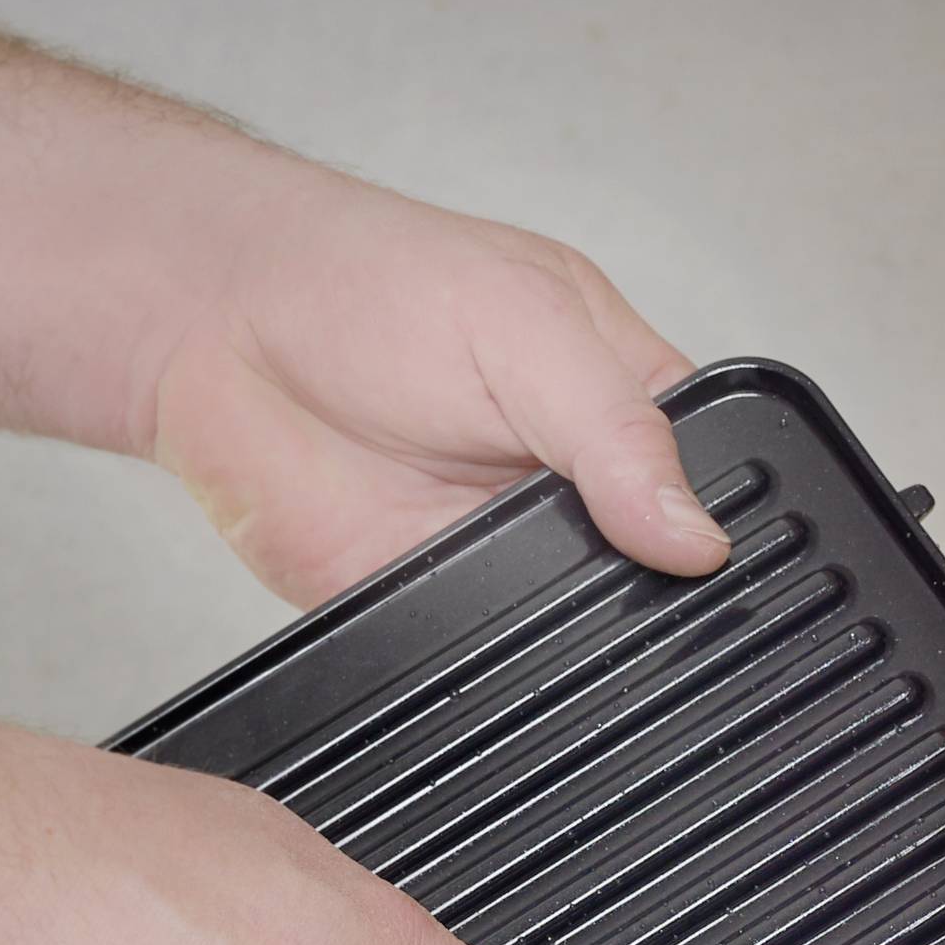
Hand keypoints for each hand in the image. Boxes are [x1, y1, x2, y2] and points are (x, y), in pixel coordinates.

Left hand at [143, 169, 731, 607]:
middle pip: (665, 580)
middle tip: (610, 554)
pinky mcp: (450, 610)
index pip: (719, 485)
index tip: (712, 548)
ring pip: (589, 633)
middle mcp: (584, 489)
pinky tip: (486, 615)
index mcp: (632, 404)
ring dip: (572, 622)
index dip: (726, 523)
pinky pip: (500, 662)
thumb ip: (620, 432)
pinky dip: (500, 659)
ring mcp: (519, 555)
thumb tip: (697, 538)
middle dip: (648, 587)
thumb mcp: (530, 324)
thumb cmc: (368, 282)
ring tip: (527, 564)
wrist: (219, 329)